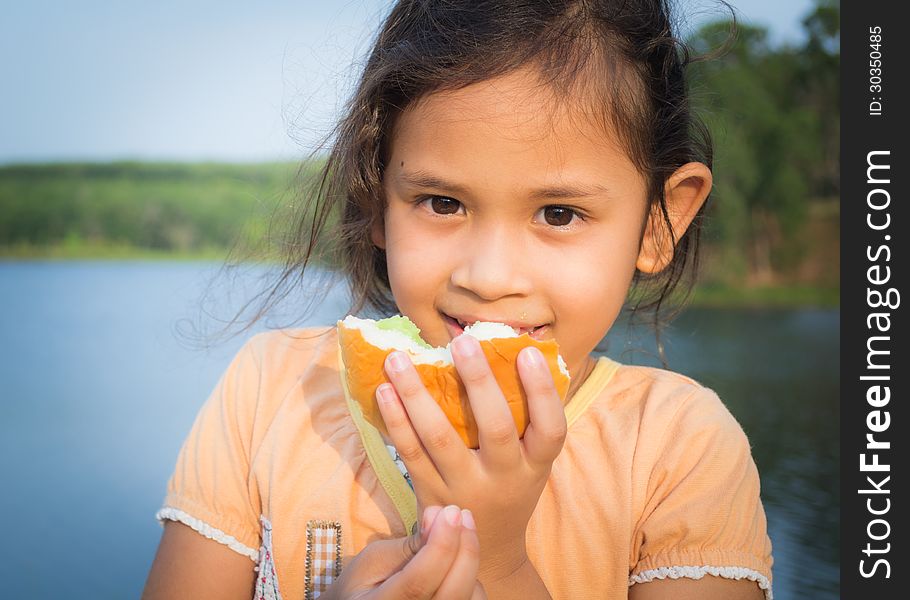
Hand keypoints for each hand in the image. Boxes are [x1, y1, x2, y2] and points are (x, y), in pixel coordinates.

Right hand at [322, 505, 485, 599]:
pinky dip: (472, 579)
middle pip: (452, 593)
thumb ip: (409, 544)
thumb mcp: (375, 558)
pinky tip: (456, 563)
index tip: (451, 511)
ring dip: (467, 562)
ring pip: (469, 596)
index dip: (440, 546)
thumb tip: (440, 514)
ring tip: (454, 537)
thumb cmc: (365, 581)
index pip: (418, 582)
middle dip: (464, 550)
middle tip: (462, 514)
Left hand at [376, 335, 567, 581]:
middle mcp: (504, 478)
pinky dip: (395, 421)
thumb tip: (522, 347)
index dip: (542, 391)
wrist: (486, 551)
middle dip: (478, 381)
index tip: (527, 353)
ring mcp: (464, 488)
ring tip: (399, 358)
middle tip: (462, 341)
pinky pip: (410, 454)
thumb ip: (528, 418)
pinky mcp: (430, 493)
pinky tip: (384, 391)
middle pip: (495, 427)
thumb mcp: (532, 461)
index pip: (550, 429)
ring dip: (417, 395)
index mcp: (535, 465)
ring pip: (440, 438)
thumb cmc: (512, 487)